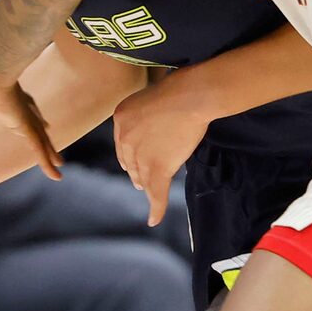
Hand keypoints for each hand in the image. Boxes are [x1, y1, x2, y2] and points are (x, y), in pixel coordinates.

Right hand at [0, 42, 60, 178]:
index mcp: (2, 90)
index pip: (16, 100)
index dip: (23, 107)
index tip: (28, 112)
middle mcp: (17, 103)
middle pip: (31, 118)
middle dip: (39, 126)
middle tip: (48, 132)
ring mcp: (23, 114)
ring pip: (39, 137)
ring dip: (49, 152)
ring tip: (59, 164)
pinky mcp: (25, 124)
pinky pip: (39, 148)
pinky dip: (47, 163)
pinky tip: (57, 175)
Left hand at [112, 74, 213, 224]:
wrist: (190, 97)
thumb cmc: (179, 90)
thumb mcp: (152, 97)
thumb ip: (147, 115)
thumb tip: (154, 125)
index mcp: (121, 118)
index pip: (122, 145)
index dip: (129, 157)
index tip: (132, 166)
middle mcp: (125, 138)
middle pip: (130, 162)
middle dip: (136, 172)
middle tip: (140, 183)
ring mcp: (141, 154)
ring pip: (142, 177)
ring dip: (146, 187)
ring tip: (148, 195)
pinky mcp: (158, 167)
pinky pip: (156, 193)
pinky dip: (156, 209)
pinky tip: (153, 220)